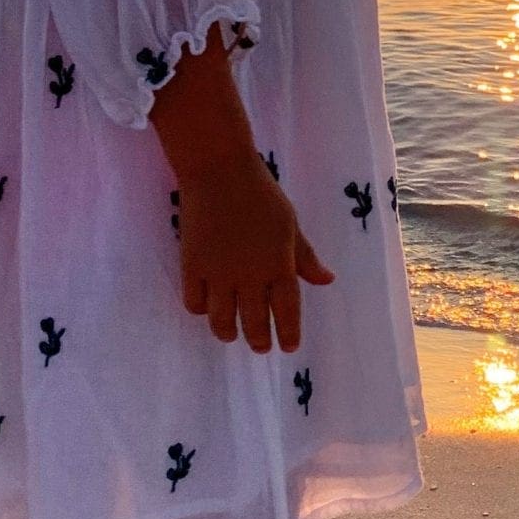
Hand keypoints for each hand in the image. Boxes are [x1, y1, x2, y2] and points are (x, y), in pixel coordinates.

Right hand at [174, 155, 334, 352]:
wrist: (219, 170)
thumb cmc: (261, 193)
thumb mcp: (290, 224)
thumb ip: (305, 257)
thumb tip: (327, 280)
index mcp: (279, 264)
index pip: (287, 310)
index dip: (288, 333)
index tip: (289, 348)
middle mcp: (250, 275)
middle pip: (254, 322)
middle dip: (259, 340)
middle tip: (261, 347)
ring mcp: (218, 273)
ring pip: (222, 320)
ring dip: (228, 332)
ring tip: (232, 334)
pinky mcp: (191, 266)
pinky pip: (194, 303)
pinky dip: (201, 311)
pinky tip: (207, 308)